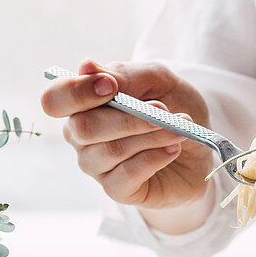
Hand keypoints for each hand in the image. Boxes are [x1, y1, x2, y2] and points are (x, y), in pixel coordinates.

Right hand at [41, 59, 214, 209]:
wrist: (201, 147)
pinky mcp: (117, 190)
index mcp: (82, 104)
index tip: (112, 86)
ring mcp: (96, 166)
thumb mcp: (157, 79)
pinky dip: (155, 158)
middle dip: (128, 118)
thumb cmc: (173, 108)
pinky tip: (173, 150)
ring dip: (152, 136)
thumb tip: (85, 66)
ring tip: (179, 128)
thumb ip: (124, 74)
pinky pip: (126, 175)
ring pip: (110, 150)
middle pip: (83, 128)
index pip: (54, 100)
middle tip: (165, 110)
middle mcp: (80, 137)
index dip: (77, 92)